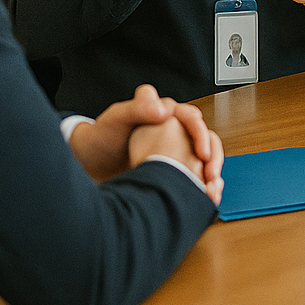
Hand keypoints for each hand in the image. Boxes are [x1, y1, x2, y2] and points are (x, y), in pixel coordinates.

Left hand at [68, 83, 218, 183]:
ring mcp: (174, 150)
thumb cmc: (101, 137)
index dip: (199, 133)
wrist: (92, 163)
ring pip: (205, 158)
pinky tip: (204, 195)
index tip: (201, 153)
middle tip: (210, 175)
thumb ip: (138, 108)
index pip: (191, 117)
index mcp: (162, 112)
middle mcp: (173, 129)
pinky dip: (203, 185)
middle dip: (212, 157)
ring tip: (210, 189)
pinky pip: (196, 174)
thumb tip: (164, 110)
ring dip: (212, 173)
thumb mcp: (116, 118)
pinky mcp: (173, 168)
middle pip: (205, 138)